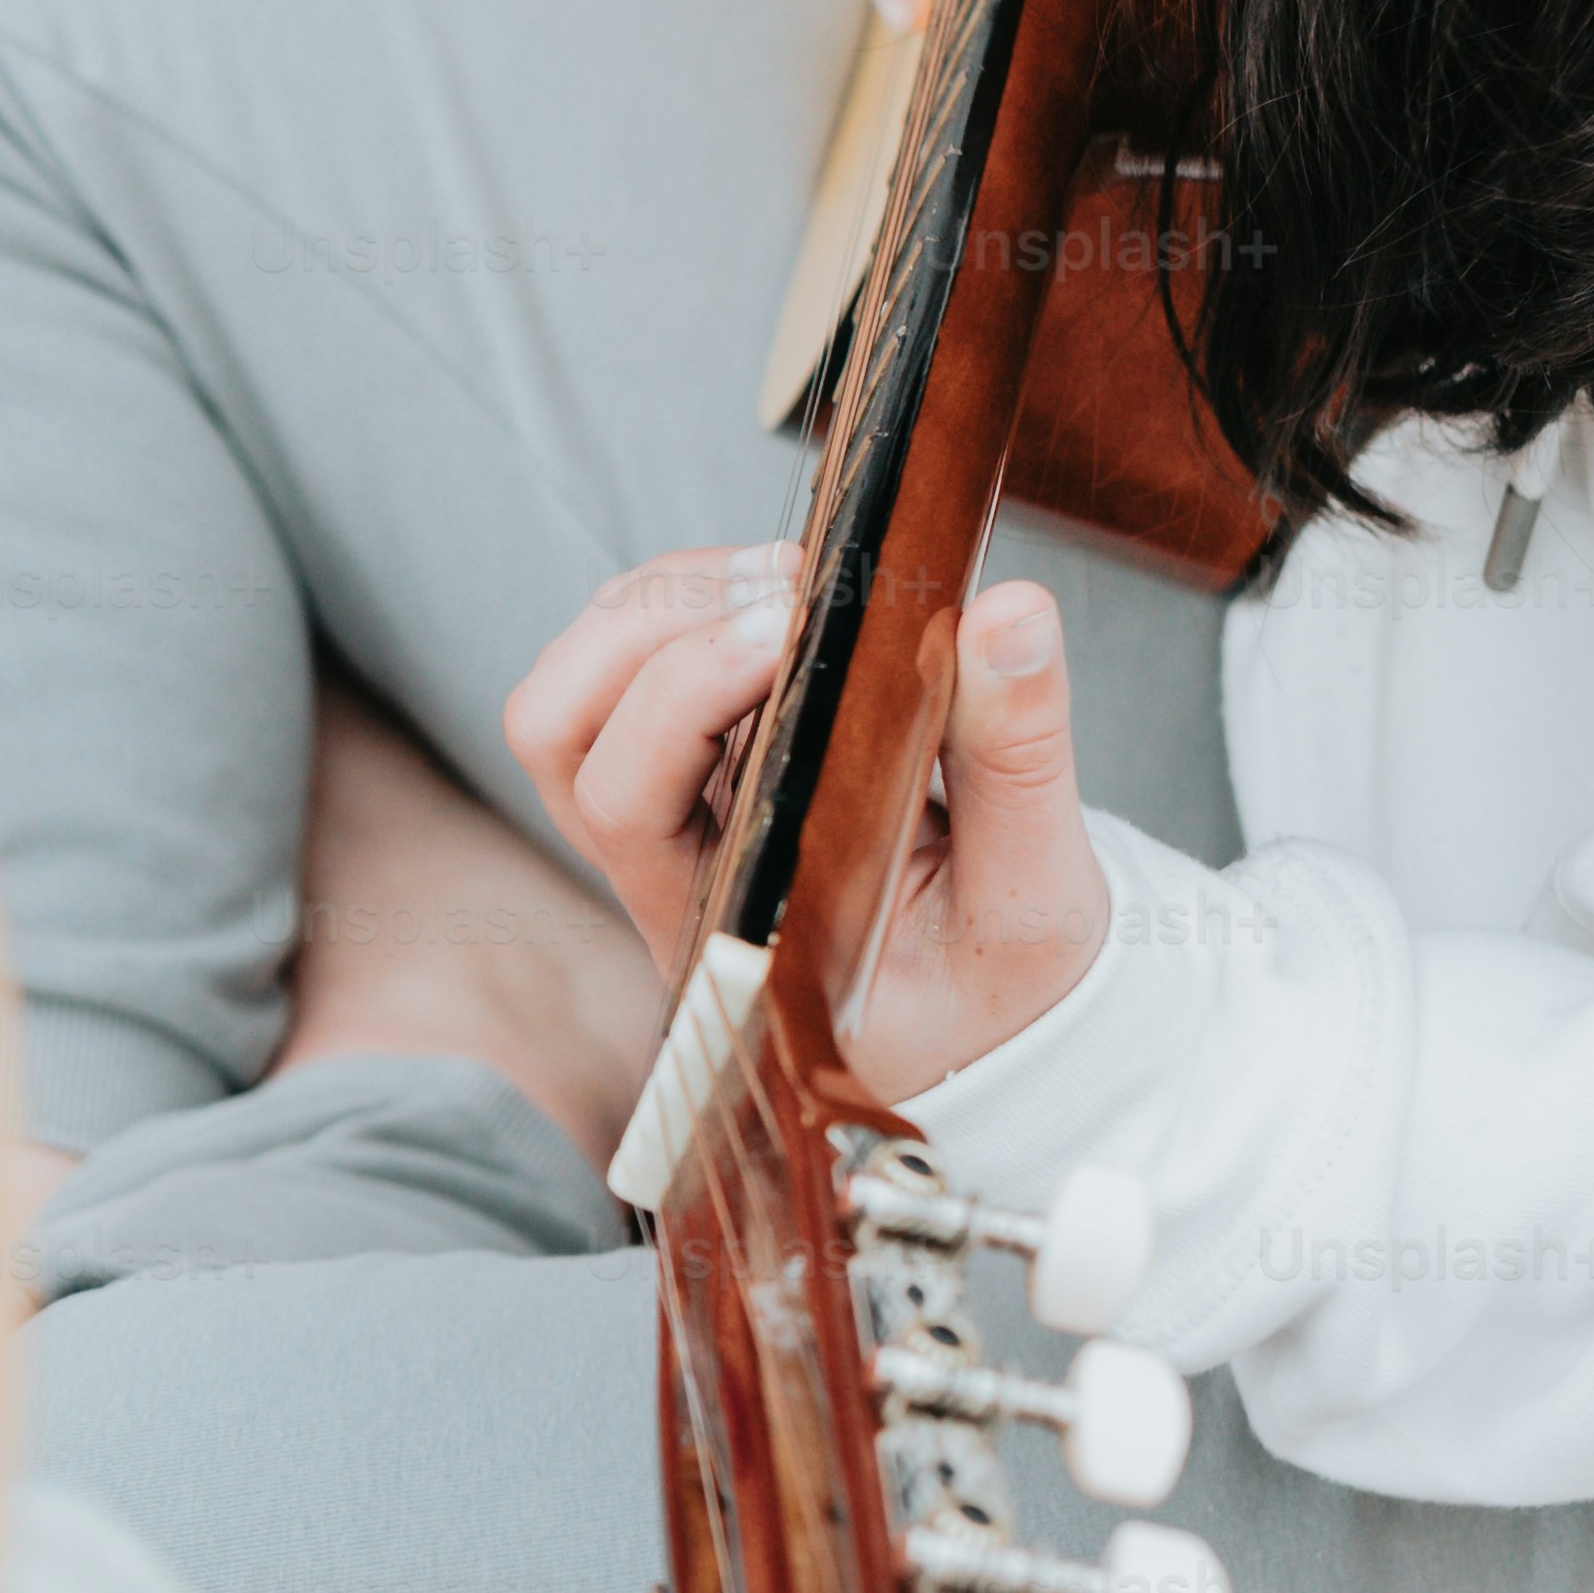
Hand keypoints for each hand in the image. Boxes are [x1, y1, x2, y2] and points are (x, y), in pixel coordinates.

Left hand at [504, 542, 1105, 1096]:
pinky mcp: (693, 776)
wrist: (992, 1016)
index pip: (624, 803)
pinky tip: (793, 596)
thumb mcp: (1037, 895)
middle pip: (556, 731)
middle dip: (657, 625)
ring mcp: (666, 825)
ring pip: (574, 692)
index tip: (798, 622)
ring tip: (795, 576)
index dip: (685, 691)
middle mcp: (665, 881)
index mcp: (719, 937)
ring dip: (664, 603)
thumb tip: (1012, 610)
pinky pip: (630, 671)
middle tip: (794, 584)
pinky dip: (693, 605)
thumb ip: (1020, 758)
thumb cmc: (998, 982)